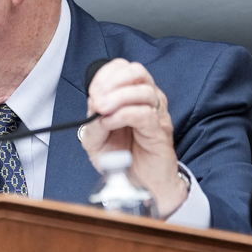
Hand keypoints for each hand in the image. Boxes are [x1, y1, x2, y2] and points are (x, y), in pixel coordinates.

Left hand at [81, 58, 188, 216]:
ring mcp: (157, 114)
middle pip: (137, 71)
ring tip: (102, 111)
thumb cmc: (122, 158)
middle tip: (97, 98)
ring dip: (117, 97)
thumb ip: (91, 121)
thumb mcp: (95, 139)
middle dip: (113, 80)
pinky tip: (110, 123)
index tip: (92, 90)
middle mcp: (148, 100)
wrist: (139, 183)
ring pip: (143, 91)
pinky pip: (144, 114)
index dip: (106, 74)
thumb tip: (92, 105)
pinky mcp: (159, 131)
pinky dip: (123, 115)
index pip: (124, 68)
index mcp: (132, 96)